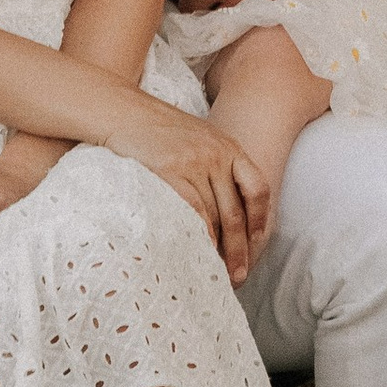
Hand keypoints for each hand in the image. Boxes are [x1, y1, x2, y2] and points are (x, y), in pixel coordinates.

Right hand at [128, 112, 273, 283]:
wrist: (125, 111)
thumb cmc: (159, 130)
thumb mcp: (199, 138)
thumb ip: (216, 164)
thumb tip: (223, 206)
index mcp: (229, 147)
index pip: (257, 188)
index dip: (261, 219)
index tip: (257, 243)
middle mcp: (217, 155)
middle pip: (236, 211)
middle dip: (240, 248)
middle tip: (239, 275)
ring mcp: (194, 163)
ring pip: (214, 216)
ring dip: (217, 249)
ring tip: (217, 272)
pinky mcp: (171, 172)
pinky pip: (191, 212)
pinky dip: (197, 236)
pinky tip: (197, 251)